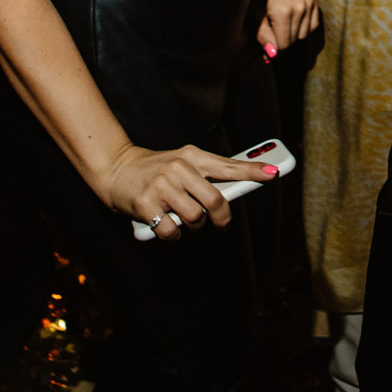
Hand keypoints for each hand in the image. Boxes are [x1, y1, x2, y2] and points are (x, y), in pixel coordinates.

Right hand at [97, 141, 280, 240]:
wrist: (117, 168)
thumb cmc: (156, 169)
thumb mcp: (182, 163)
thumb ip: (206, 175)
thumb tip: (236, 191)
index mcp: (191, 155)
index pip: (229, 165)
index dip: (253, 172)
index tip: (274, 174)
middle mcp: (178, 168)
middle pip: (216, 200)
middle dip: (221, 218)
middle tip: (220, 222)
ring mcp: (161, 186)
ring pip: (195, 219)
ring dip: (194, 226)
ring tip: (184, 220)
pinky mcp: (146, 205)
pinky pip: (172, 232)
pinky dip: (173, 235)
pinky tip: (166, 225)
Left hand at [257, 0, 318, 56]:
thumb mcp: (253, 12)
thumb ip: (262, 35)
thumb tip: (271, 56)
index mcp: (283, 12)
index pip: (283, 45)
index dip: (273, 49)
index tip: (265, 46)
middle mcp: (300, 7)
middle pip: (294, 40)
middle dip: (282, 41)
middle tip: (270, 32)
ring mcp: (309, 2)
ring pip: (304, 34)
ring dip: (293, 34)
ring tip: (280, 24)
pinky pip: (313, 24)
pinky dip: (304, 27)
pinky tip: (292, 21)